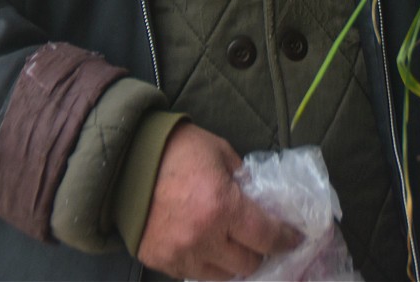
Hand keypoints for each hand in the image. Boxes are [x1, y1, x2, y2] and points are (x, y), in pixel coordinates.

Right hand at [136, 124, 299, 280]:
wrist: (124, 161)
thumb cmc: (176, 149)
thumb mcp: (220, 152)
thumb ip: (242, 178)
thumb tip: (256, 198)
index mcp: (223, 207)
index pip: (267, 236)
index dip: (286, 239)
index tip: (295, 239)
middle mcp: (205, 238)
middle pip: (248, 263)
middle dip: (258, 251)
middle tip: (258, 239)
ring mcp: (181, 254)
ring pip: (223, 277)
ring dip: (232, 263)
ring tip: (232, 247)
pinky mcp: (161, 262)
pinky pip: (194, 276)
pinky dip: (206, 265)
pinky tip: (207, 249)